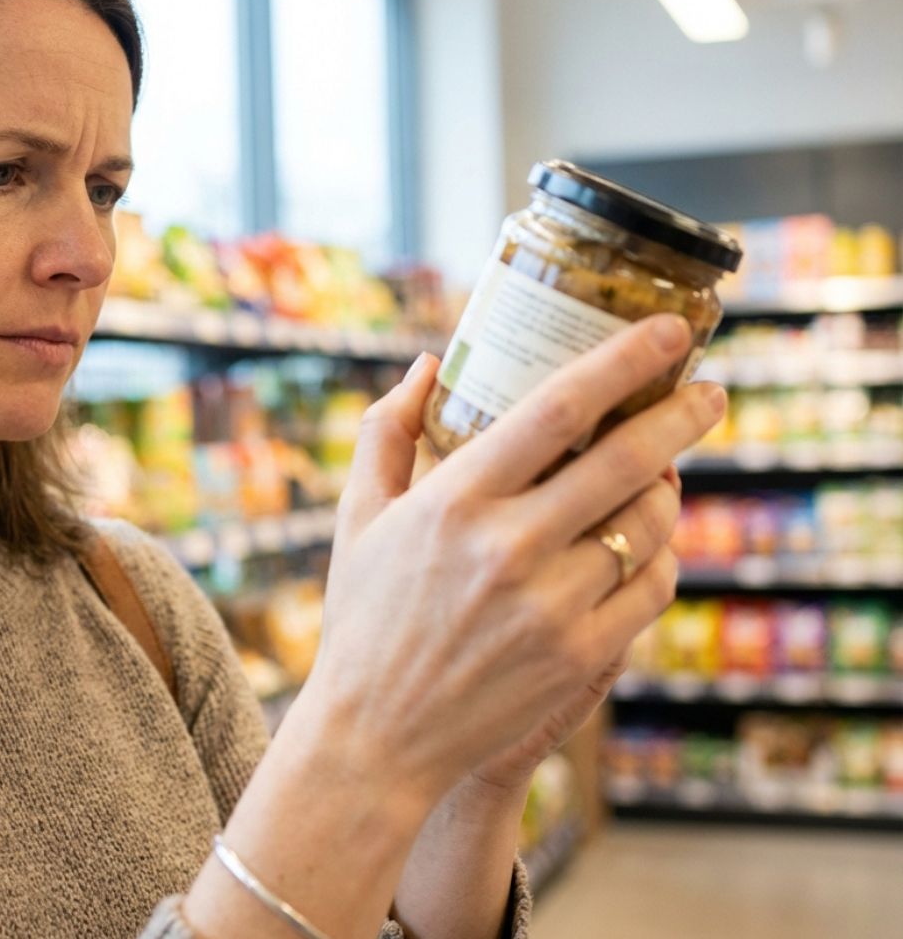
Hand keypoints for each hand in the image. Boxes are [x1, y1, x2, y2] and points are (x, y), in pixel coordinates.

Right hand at [305, 314, 723, 809]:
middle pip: (627, 459)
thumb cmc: (364, 616)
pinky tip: (651, 542)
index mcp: (455, 500)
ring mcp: (551, 607)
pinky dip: (664, 554)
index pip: (558, 409)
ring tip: (667, 473)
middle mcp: (509, 547)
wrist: (376, 736)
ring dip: (671, 487)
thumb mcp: (356, 517)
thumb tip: (427, 364)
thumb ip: (386, 431)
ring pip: (651, 524)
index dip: (623, 360)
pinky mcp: (580, 657)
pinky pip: (655, 588)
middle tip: (711, 390)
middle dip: (684, 413)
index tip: (669, 330)